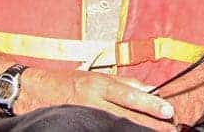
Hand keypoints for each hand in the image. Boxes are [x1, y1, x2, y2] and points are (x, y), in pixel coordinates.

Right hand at [16, 68, 177, 129]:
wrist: (34, 90)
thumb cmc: (68, 82)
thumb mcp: (96, 76)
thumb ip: (122, 83)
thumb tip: (147, 88)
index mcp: (100, 84)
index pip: (131, 95)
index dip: (150, 103)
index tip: (168, 110)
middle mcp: (93, 100)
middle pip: (126, 114)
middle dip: (149, 123)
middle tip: (169, 129)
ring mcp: (84, 115)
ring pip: (116, 125)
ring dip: (136, 130)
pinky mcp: (77, 125)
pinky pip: (100, 130)